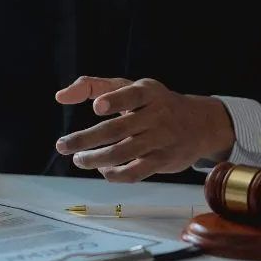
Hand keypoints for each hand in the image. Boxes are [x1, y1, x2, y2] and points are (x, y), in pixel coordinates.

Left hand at [54, 76, 234, 182]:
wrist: (200, 124)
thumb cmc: (152, 103)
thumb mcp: (128, 86)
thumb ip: (92, 86)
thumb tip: (60, 96)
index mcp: (147, 92)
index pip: (132, 95)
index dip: (115, 101)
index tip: (97, 107)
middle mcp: (156, 115)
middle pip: (118, 129)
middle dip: (86, 139)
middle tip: (62, 145)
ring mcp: (161, 139)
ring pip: (123, 153)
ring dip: (94, 159)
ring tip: (78, 159)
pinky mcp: (163, 160)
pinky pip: (135, 172)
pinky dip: (114, 174)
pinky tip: (103, 169)